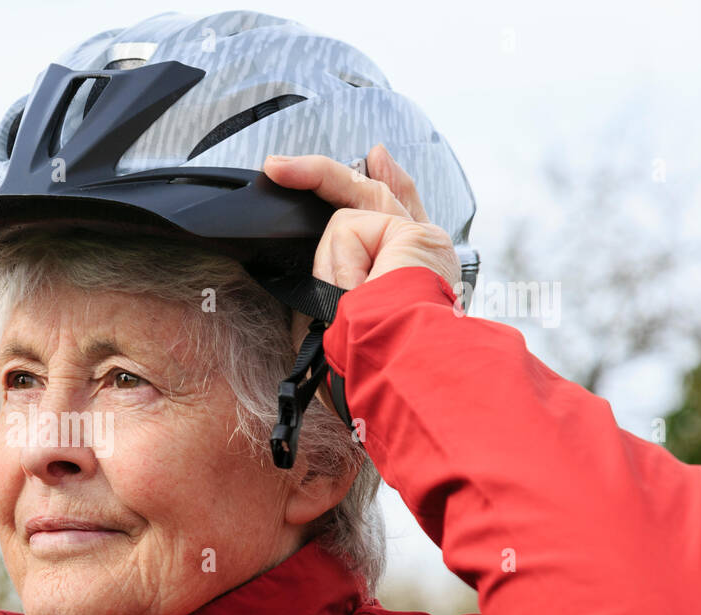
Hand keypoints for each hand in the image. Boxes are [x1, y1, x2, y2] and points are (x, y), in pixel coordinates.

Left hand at [261, 144, 459, 405]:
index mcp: (412, 278)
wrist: (399, 369)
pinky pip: (347, 231)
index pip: (399, 218)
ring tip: (349, 302)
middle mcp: (423, 255)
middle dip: (321, 175)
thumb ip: (335, 291)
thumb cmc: (371, 366)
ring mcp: (419, 241)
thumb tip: (320, 282)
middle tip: (277, 167)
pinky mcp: (411, 234)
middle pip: (373, 195)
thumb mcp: (341, 324)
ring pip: (346, 221)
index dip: (390, 183)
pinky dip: (343, 263)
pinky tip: (360, 290)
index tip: (377, 159)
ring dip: (332, 265)